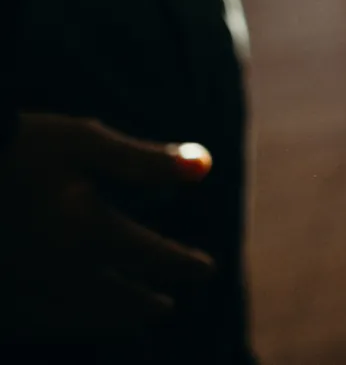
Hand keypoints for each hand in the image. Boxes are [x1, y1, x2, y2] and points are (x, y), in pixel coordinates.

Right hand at [0, 116, 215, 346]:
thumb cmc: (16, 149)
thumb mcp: (84, 142)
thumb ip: (145, 161)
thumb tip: (204, 166)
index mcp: (89, 232)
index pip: (154, 258)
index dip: (184, 264)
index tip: (205, 269)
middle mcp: (59, 273)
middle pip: (116, 300)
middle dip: (144, 303)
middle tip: (165, 305)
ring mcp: (21, 293)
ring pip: (78, 318)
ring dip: (108, 318)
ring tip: (131, 316)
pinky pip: (35, 324)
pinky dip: (62, 322)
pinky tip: (69, 315)